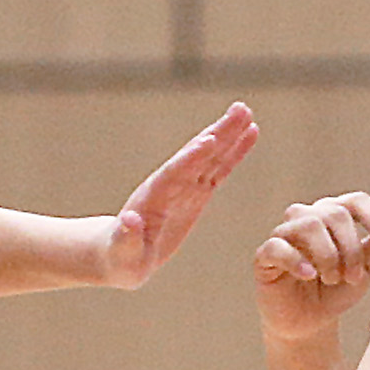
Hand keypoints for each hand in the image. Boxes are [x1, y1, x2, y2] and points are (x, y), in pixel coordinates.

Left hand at [97, 103, 256, 287]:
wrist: (119, 253)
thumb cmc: (120, 259)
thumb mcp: (122, 255)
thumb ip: (126, 239)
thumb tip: (129, 220)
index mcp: (153, 198)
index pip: (174, 174)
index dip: (191, 158)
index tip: (209, 140)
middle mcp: (169, 185)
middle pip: (196, 156)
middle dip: (217, 134)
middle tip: (239, 110)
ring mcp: (185, 187)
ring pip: (210, 157)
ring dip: (229, 134)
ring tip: (248, 112)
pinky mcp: (197, 194)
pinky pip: (219, 170)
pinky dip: (234, 153)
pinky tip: (250, 134)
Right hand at [252, 192, 369, 337]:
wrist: (310, 324)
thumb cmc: (337, 291)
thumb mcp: (367, 271)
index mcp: (334, 215)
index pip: (356, 200)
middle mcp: (308, 217)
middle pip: (334, 213)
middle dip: (351, 248)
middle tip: (353, 277)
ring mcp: (284, 235)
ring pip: (308, 224)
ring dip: (328, 255)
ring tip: (332, 279)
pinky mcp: (265, 256)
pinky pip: (277, 246)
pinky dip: (296, 260)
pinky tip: (309, 275)